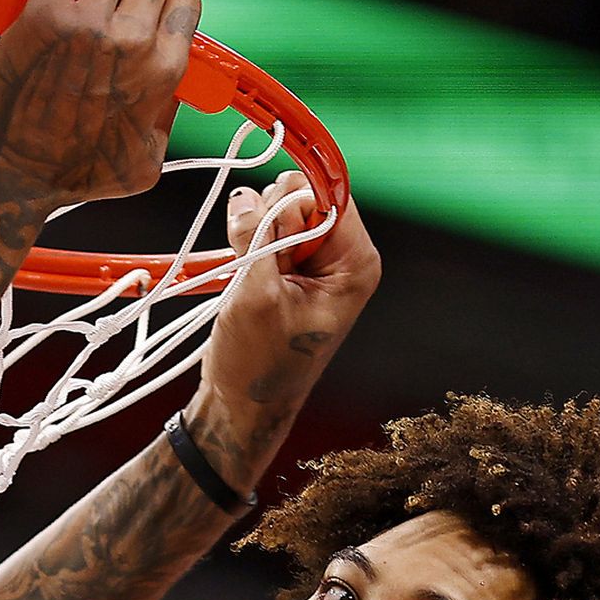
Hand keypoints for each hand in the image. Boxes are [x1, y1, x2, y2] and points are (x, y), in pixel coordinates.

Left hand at [0, 0, 200, 212]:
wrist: (6, 178)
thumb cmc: (69, 177)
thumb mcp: (143, 163)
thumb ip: (166, 117)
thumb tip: (172, 87)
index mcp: (162, 72)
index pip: (185, 3)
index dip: (164, 7)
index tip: (142, 19)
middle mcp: (131, 41)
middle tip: (106, 9)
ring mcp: (87, 24)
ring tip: (76, 2)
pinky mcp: (44, 13)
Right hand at [189, 176, 379, 487]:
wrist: (243, 405)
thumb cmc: (259, 366)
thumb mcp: (255, 297)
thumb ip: (256, 238)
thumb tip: (245, 196)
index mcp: (355, 263)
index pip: (328, 194)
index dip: (291, 204)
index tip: (270, 235)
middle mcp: (342, 256)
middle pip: (301, 195)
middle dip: (271, 221)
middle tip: (262, 269)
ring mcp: (315, 260)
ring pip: (277, 208)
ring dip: (254, 235)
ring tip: (253, 281)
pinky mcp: (289, 265)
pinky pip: (264, 229)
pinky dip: (247, 244)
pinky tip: (247, 279)